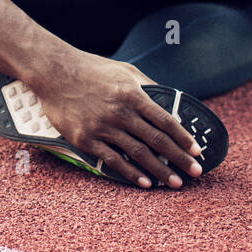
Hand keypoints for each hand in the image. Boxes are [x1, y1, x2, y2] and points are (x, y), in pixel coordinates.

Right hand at [28, 55, 203, 188]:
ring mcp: (102, 127)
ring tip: (175, 182)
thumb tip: (169, 101)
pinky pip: (113, 160)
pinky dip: (131, 173)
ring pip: (137, 153)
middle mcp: (120, 112)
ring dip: (159, 170)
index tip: (197, 151)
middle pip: (156, 140)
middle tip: (195, 172)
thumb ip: (148, 86)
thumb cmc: (91, 69)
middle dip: (179, 158)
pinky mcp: (85, 139)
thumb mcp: (125, 70)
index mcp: (132, 94)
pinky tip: (145, 183)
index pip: (165, 120)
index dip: (183, 137)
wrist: (54, 72)